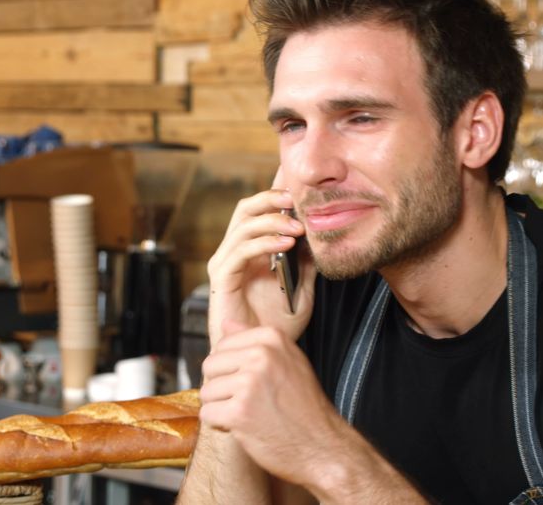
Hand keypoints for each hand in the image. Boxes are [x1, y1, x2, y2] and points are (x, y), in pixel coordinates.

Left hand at [199, 319, 345, 486]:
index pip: (223, 344)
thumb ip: (255, 341)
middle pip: (210, 366)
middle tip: (250, 402)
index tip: (253, 383)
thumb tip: (226, 323)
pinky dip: (220, 425)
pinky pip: (207, 414)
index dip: (231, 369)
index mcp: (272, 338)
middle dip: (222, 387)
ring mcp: (249, 383)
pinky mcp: (239, 412)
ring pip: (207, 391)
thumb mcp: (288, 361)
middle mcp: (261, 355)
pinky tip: (244, 427)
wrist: (322, 446)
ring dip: (221, 408)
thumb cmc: (304, 407)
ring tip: (249, 414)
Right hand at [206, 175, 315, 346]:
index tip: (300, 184)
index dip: (275, 192)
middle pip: (246, 208)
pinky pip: (240, 250)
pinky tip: (288, 244)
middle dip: (272, 198)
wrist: (262, 358)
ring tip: (299, 228)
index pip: (259, 210)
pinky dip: (264, 242)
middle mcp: (234, 252)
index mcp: (251, 250)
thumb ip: (308, 261)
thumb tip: (320, 232)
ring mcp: (226, 264)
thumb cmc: (278, 326)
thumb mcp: (304, 287)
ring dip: (273, 220)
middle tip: (298, 198)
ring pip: (243, 224)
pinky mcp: (222, 279)